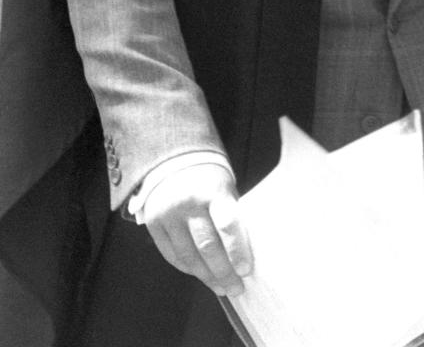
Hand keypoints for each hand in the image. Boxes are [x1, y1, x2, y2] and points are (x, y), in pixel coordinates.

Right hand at [141, 164, 252, 297]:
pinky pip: (172, 255)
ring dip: (207, 276)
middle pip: (207, 246)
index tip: (246, 270)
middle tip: (236, 288)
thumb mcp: (225, 187)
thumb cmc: (208, 177)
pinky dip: (188, 268)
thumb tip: (242, 252)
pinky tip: (201, 275)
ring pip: (189, 256)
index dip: (237, 250)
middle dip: (224, 271)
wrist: (172, 159)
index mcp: (212, 190)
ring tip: (221, 288)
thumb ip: (230, 215)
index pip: (227, 224)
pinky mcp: (153, 223)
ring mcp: (168, 214)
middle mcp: (188, 203)